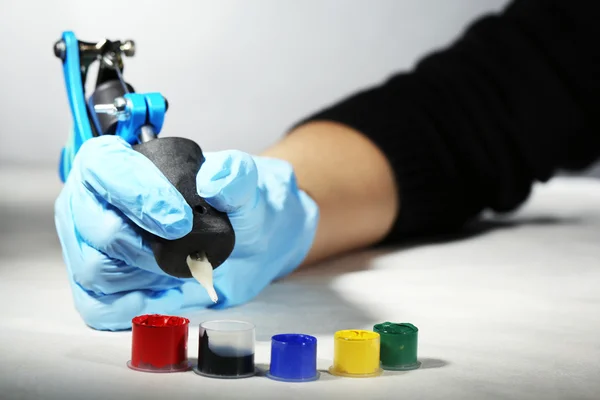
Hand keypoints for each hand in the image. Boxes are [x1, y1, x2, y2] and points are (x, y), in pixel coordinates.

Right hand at [54, 135, 317, 329]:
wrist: (241, 241)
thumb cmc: (231, 205)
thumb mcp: (244, 184)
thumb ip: (235, 174)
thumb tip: (212, 182)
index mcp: (118, 162)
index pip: (105, 169)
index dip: (136, 195)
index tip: (178, 221)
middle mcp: (94, 202)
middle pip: (95, 226)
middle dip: (144, 245)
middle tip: (187, 251)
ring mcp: (92, 245)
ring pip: (95, 269)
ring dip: (143, 276)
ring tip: (182, 269)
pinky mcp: (101, 285)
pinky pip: (97, 306)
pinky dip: (129, 308)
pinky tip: (163, 298)